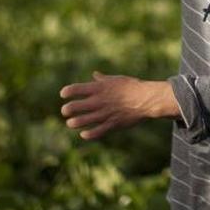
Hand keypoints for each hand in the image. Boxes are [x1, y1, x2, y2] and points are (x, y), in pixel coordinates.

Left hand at [59, 72, 176, 139]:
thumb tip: (95, 75)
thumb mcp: (116, 79)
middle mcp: (98, 100)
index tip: (64, 95)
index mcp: (98, 88)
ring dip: (74, 123)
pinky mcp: (112, 124)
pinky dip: (88, 134)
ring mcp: (104, 113)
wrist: (146, 99)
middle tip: (66, 111)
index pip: (75, 89)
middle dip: (67, 110)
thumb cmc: (131, 87)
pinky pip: (96, 132)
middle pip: (74, 106)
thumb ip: (102, 79)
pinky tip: (83, 134)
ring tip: (71, 123)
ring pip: (82, 121)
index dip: (66, 92)